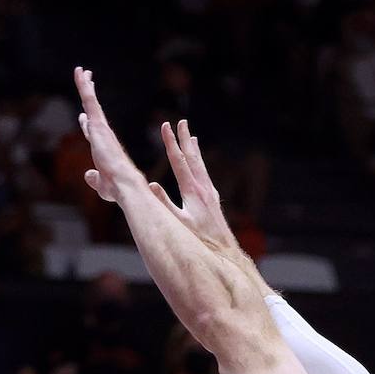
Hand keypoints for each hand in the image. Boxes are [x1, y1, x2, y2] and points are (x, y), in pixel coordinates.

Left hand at [74, 66, 143, 202]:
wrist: (125, 183)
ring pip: (91, 101)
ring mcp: (101, 128)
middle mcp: (103, 135)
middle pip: (93, 111)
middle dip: (89, 97)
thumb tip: (87, 175)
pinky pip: (90, 100)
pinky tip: (80, 73)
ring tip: (82, 70)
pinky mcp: (98, 124)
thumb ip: (93, 179)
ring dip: (86, 86)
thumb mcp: (101, 185)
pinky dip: (84, 86)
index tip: (83, 116)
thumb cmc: (117, 188)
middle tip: (87, 81)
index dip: (88, 124)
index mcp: (103, 148)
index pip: (93, 132)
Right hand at [150, 120, 239, 254]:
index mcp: (192, 191)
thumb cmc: (200, 241)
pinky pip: (205, 176)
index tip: (166, 126)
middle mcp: (203, 188)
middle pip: (192, 158)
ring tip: (192, 137)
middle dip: (185, 139)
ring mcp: (210, 193)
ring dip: (195, 150)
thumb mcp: (179, 223)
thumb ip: (165, 204)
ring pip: (201, 166)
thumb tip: (150, 185)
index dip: (171, 143)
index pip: (179, 161)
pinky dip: (201, 166)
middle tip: (181, 122)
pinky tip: (200, 167)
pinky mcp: (213, 201)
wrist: (224, 252)